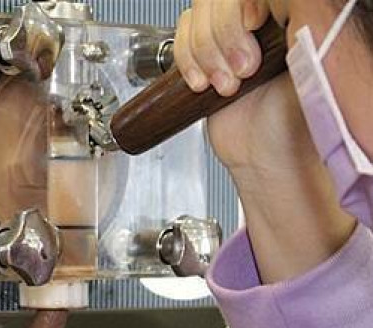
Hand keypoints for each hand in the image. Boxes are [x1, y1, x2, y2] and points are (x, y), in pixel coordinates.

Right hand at [174, 0, 355, 282]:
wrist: (266, 157)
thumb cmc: (293, 120)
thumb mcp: (301, 63)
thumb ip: (289, 24)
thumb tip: (260, 4)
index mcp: (287, 16)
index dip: (245, 4)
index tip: (255, 25)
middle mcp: (256, 22)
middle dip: (227, 36)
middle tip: (245, 70)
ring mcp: (227, 40)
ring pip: (198, 16)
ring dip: (207, 54)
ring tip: (227, 85)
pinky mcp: (203, 60)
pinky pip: (182, 39)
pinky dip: (187, 61)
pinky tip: (203, 84)